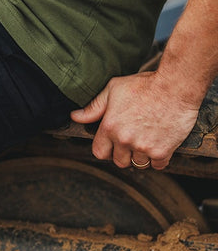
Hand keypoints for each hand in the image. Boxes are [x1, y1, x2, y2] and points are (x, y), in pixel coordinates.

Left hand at [70, 71, 200, 169]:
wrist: (175, 86)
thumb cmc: (145, 85)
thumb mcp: (113, 90)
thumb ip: (94, 107)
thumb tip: (75, 117)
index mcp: (109, 127)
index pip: (99, 153)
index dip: (106, 150)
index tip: (113, 144)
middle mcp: (124, 140)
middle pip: (119, 161)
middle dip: (124, 153)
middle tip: (133, 141)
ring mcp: (143, 147)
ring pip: (138, 164)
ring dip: (142, 156)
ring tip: (147, 140)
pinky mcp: (162, 151)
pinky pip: (158, 165)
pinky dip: (159, 158)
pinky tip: (160, 145)